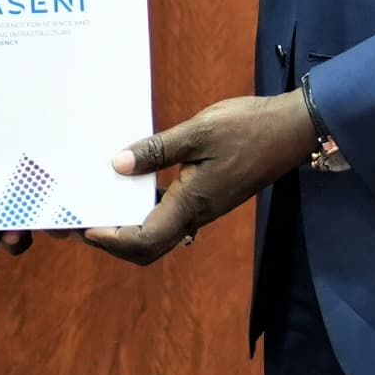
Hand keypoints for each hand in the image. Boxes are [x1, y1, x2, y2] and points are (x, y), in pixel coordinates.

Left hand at [82, 94, 316, 265]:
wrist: (292, 130)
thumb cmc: (248, 127)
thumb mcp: (199, 131)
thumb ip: (157, 150)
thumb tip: (117, 165)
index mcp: (192, 203)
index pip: (144, 240)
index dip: (111, 240)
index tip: (84, 226)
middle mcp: (196, 214)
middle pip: (148, 247)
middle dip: (113, 241)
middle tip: (82, 222)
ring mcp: (203, 208)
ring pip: (158, 233)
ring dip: (127, 227)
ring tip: (99, 204)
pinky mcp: (208, 197)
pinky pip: (170, 214)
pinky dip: (145, 209)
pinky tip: (132, 187)